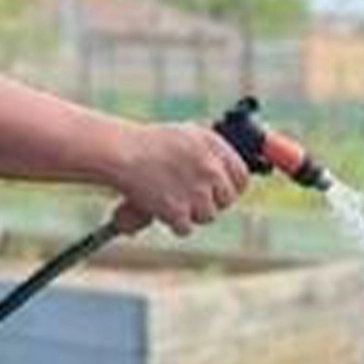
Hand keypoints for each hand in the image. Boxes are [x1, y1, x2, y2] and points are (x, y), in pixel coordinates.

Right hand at [112, 122, 250, 236]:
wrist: (121, 153)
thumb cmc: (148, 144)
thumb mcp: (186, 136)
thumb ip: (209, 153)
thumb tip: (227, 174)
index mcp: (214, 145)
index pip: (242, 175)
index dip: (232, 187)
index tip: (221, 192)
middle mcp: (210, 168)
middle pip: (227, 200)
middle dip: (211, 203)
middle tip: (192, 199)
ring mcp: (196, 190)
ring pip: (207, 216)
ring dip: (190, 214)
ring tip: (170, 198)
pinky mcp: (179, 210)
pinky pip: (186, 228)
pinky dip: (173, 223)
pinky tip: (160, 208)